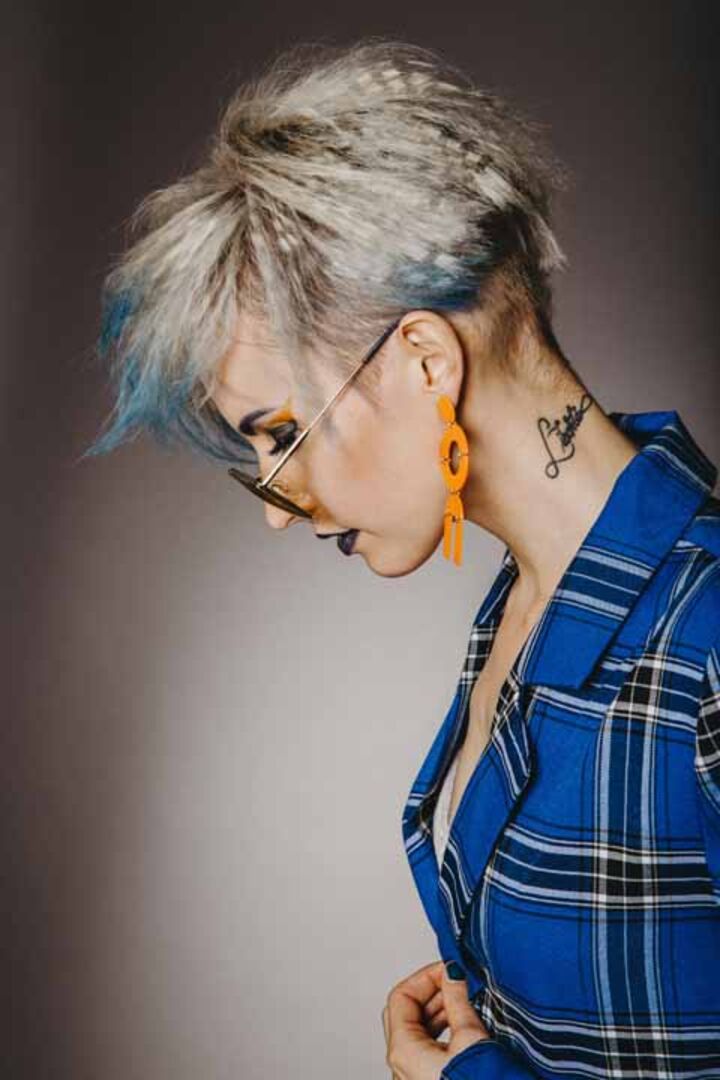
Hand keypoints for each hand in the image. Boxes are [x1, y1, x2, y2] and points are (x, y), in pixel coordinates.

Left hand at [382, 959, 490, 1079]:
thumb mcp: (471, 1037)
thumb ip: (458, 999)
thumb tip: (452, 973)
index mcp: (403, 1051)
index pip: (400, 997)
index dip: (425, 976)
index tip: (449, 967)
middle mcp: (402, 1066)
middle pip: (405, 1013)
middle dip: (431, 991)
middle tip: (456, 980)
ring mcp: (414, 1076)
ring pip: (417, 1030)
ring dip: (438, 1009)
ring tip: (464, 998)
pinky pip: (427, 1048)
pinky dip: (442, 1029)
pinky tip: (462, 1022)